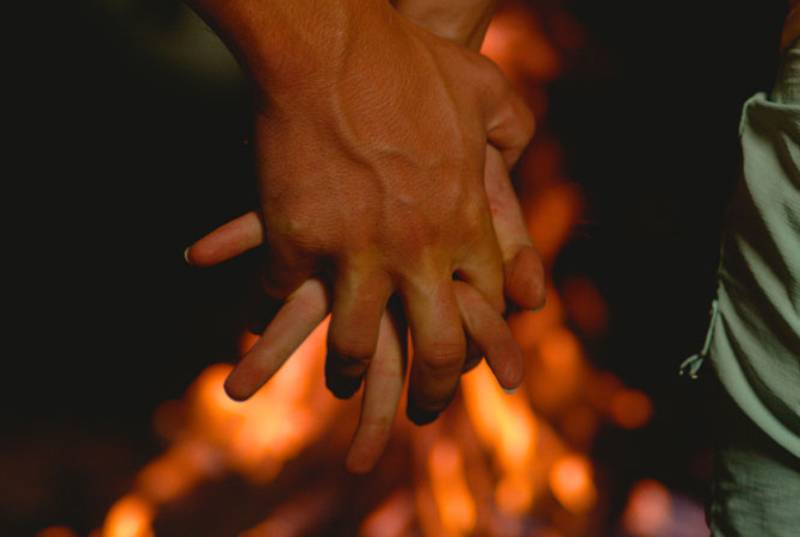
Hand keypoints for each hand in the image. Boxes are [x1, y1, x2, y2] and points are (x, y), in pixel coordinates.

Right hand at [186, 0, 543, 471]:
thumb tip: (519, 148)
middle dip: (433, 392)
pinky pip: (278, 291)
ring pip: (353, 343)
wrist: (332, 46)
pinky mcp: (294, 241)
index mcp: (466, 225)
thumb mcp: (483, 90)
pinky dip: (265, 305)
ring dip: (346, 369)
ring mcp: (354, 253)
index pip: (489, 307)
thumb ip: (511, 127)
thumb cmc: (411, 63)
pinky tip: (252, 320)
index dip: (487, 342)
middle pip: (436, 349)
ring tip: (341, 384)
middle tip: (423, 414)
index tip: (474, 359)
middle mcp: (416, 253)